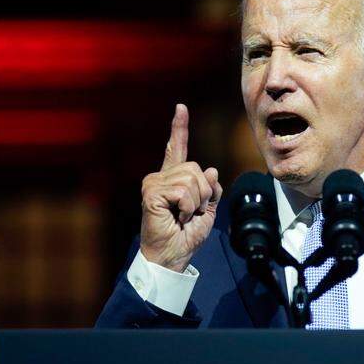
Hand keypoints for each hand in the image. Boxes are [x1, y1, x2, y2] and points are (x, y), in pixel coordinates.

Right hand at [139, 104, 223, 272]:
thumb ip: (211, 189)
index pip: (177, 148)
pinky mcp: (152, 193)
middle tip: (192, 212)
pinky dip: (189, 207)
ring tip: (184, 216)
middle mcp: (160, 177)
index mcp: (173, 179)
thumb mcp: (208, 210)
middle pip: (195, 168)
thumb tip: (211, 171)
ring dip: (196, 202)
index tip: (180, 108)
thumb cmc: (186, 235)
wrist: (173, 256)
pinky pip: (183, 191)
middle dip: (204, 193)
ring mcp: (154, 184)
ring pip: (191, 179)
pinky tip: (178, 217)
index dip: (179, 128)